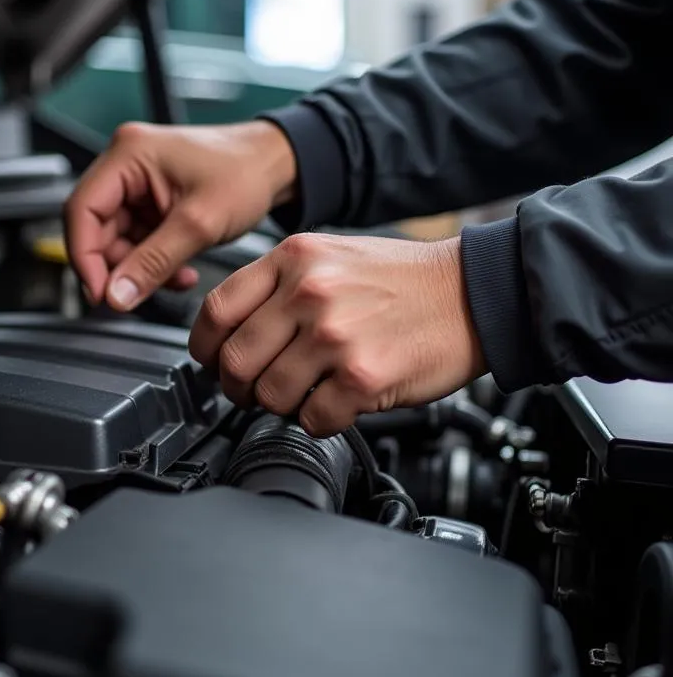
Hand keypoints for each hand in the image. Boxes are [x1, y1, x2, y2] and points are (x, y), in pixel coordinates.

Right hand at [65, 120, 296, 310]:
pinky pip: (136, 240)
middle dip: (116, 266)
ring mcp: (137, 183)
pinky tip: (177, 271)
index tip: (100, 292)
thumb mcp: (198, 223)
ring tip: (172, 279)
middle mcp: (125, 164)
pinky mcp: (150, 200)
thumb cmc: (246, 172)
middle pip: (95, 227)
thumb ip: (153, 263)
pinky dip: (151, 262)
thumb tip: (116, 295)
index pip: (81, 210)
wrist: (277, 166)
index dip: (84, 257)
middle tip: (132, 295)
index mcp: (128, 154)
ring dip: (138, 268)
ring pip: (115, 239)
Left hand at [188, 232, 485, 434]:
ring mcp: (334, 335)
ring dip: (280, 406)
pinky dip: (318, 421)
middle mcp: (308, 292)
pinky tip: (334, 404)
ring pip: (269, 395)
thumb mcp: (329, 255)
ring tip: (303, 394)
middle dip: (237, 387)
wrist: (472, 292)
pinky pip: (313, 419)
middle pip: (234, 359)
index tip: (210, 361)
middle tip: (252, 391)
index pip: (216, 310)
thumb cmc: (403, 279)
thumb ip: (278, 284)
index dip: (203, 346)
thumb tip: (230, 329)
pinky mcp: (363, 376)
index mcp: (294, 259)